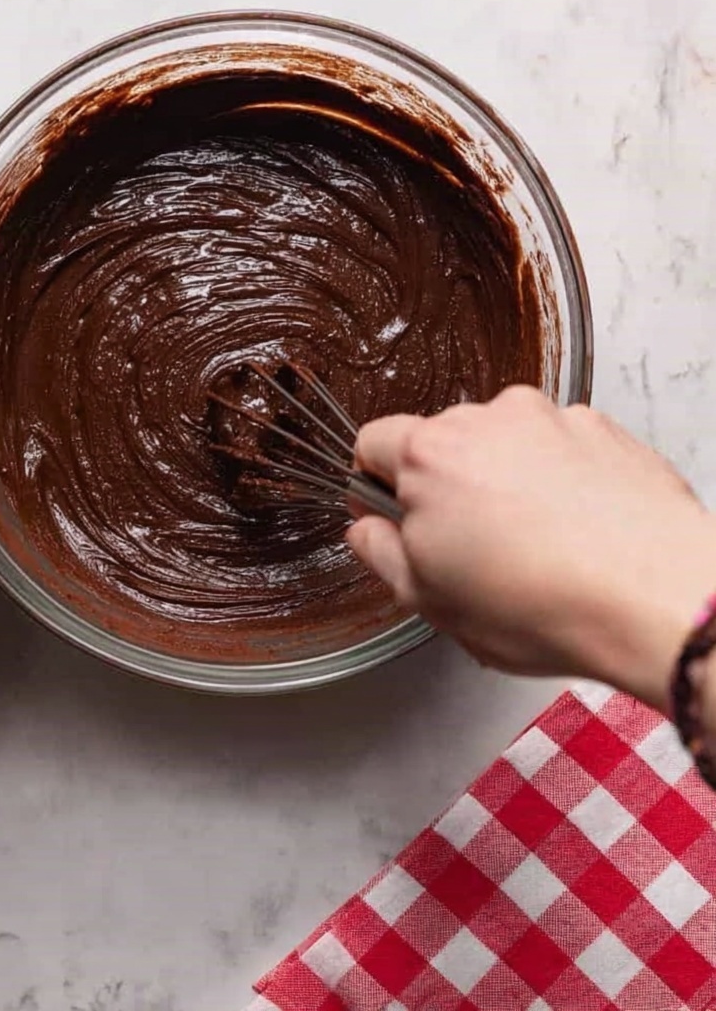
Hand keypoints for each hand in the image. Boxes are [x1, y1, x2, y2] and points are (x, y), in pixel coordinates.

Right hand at [348, 387, 715, 709]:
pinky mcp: (602, 429)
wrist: (654, 597)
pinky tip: (575, 529)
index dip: (374, 484)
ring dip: (505, 481)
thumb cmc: (543, 603)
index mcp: (430, 455)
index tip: (392, 516)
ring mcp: (551, 419)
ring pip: (503, 443)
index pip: (373, 441)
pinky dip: (559, 479)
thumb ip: (380, 552)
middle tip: (469, 549)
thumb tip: (368, 530)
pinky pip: (559, 447)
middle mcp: (488, 419)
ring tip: (534, 546)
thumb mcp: (428, 599)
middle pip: (442, 441)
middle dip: (446, 487)